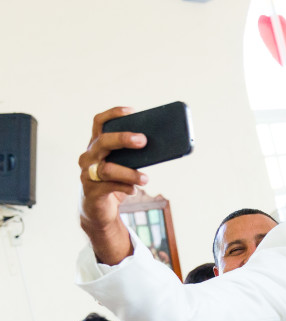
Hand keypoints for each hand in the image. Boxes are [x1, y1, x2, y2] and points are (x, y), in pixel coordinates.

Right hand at [78, 107, 148, 264]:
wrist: (98, 209)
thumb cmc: (115, 181)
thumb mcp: (124, 165)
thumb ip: (135, 155)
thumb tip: (162, 146)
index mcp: (97, 145)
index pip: (99, 123)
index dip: (113, 114)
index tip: (132, 111)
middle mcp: (89, 156)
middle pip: (103, 142)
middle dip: (123, 139)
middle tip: (143, 140)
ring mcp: (87, 174)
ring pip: (107, 169)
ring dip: (129, 173)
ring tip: (146, 179)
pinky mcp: (91, 192)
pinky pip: (108, 187)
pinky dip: (125, 188)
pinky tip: (134, 190)